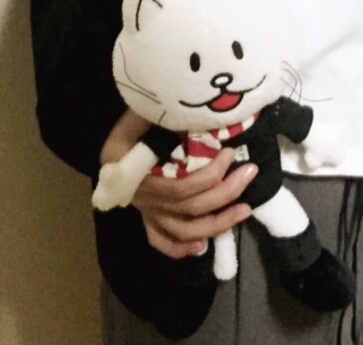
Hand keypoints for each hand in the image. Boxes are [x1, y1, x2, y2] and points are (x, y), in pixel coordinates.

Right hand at [99, 112, 257, 259]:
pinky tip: (202, 245)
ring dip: (217, 223)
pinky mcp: (147, 218)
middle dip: (225, 193)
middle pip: (188, 207)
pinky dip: (180, 248)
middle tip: (250, 172)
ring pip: (183, 229)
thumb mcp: (140, 114)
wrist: (111, 142)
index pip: (180, 187)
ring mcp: (145, 211)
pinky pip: (161, 241)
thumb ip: (162, 115)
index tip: (230, 154)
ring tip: (244, 210)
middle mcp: (143, 198)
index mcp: (138, 174)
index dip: (209, 176)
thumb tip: (196, 116)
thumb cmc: (130, 125)